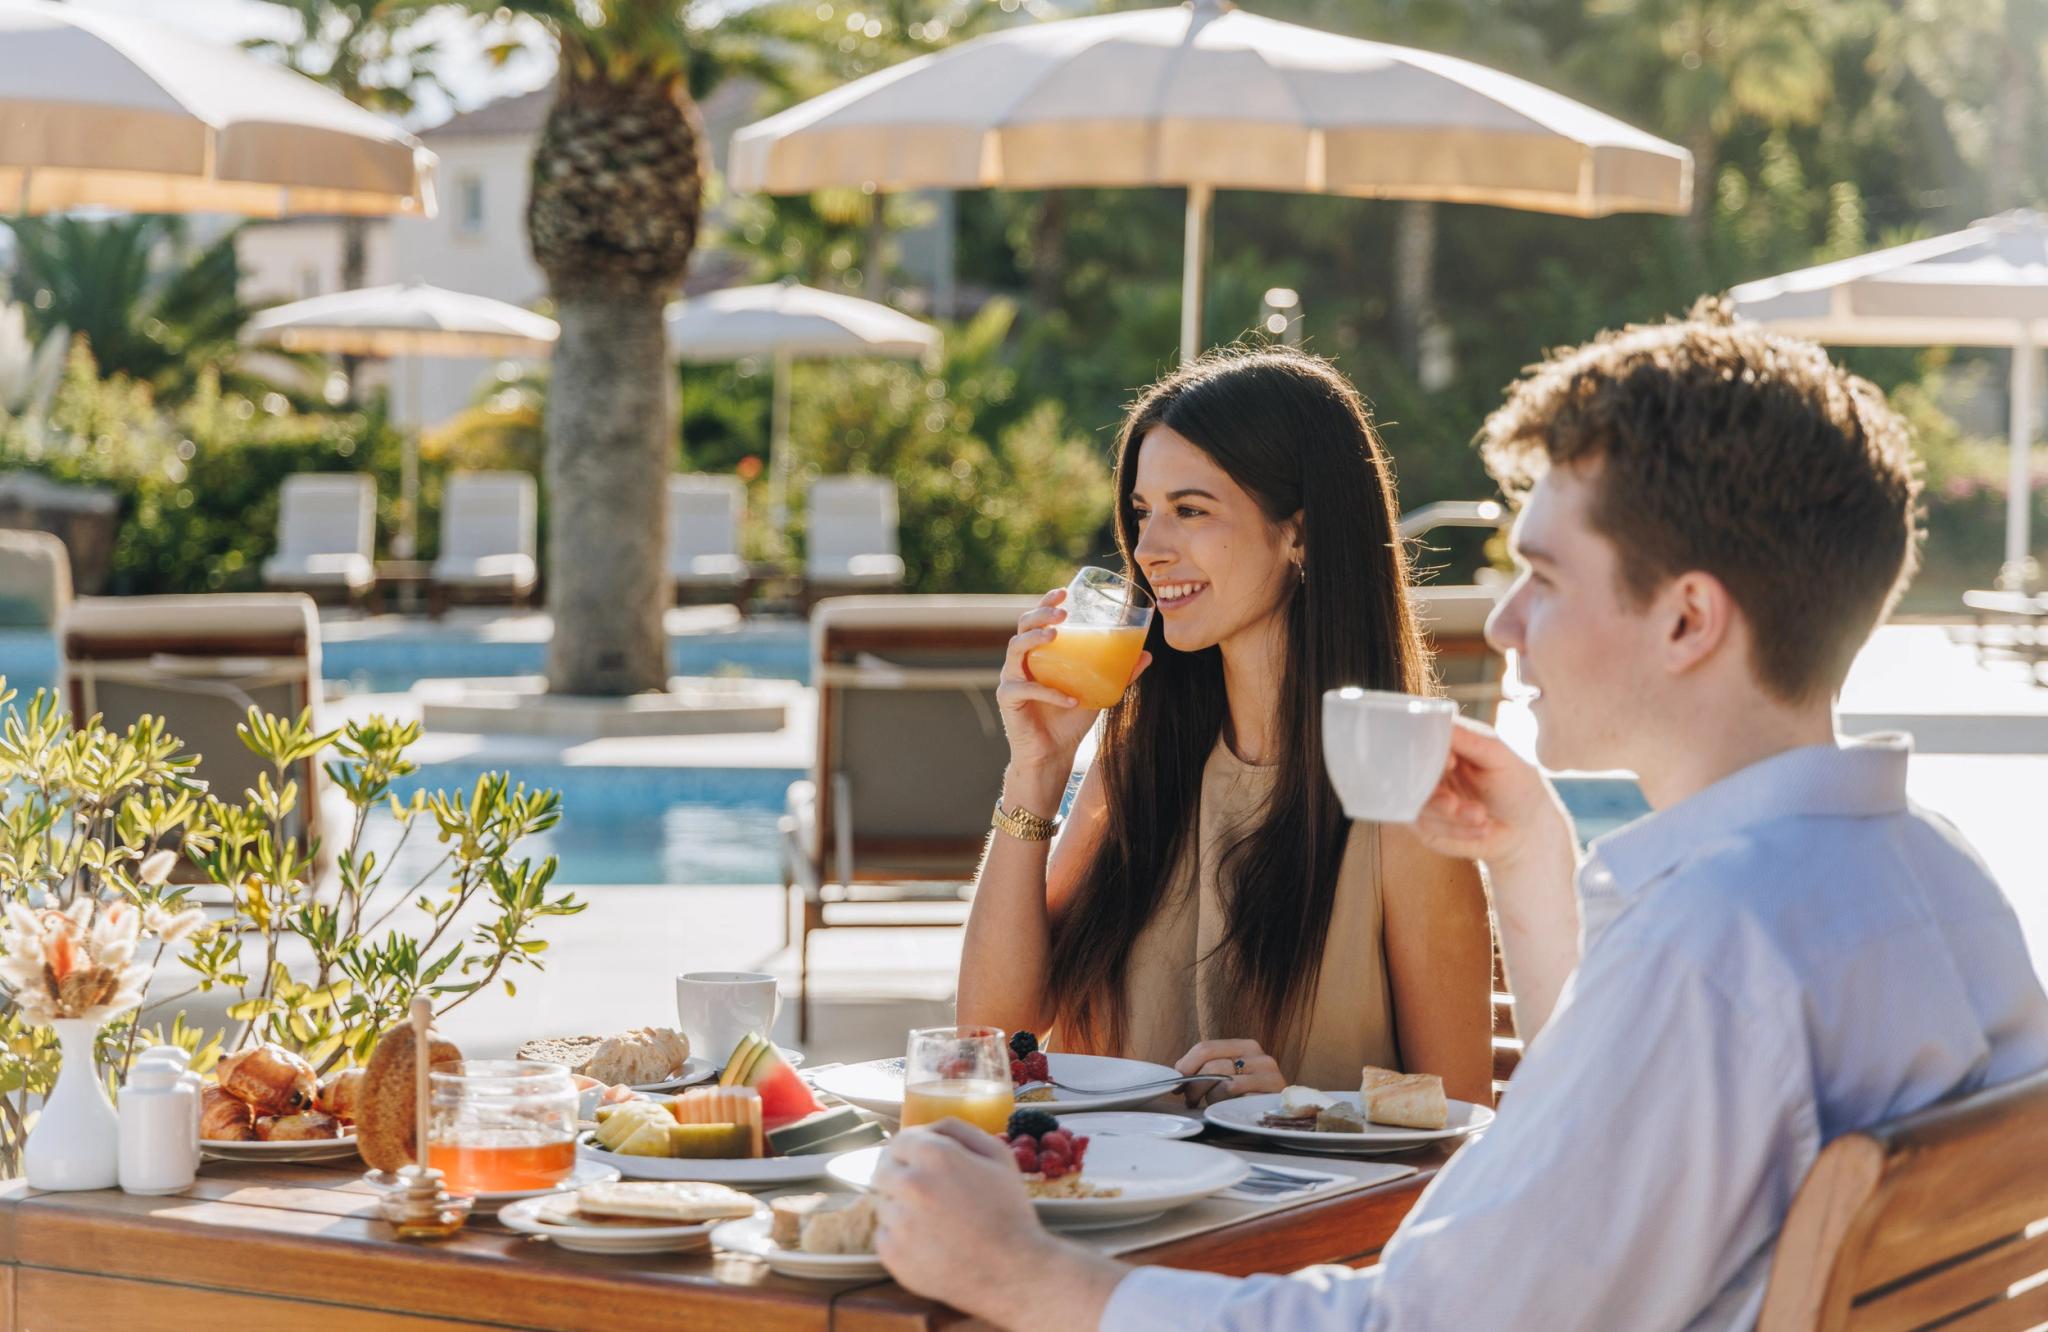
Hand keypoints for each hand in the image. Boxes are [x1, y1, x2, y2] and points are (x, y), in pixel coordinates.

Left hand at [873, 1121, 1055, 1318]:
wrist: (1013, 1271)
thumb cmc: (1009, 1210)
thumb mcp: (997, 1155)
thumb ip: (958, 1130)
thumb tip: (928, 1129)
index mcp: (934, 1155)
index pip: (899, 1141)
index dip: (911, 1150)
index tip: (920, 1162)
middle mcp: (910, 1184)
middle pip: (882, 1170)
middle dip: (900, 1175)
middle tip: (925, 1192)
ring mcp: (898, 1221)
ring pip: (882, 1203)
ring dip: (900, 1206)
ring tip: (933, 1221)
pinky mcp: (892, 1254)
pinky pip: (882, 1235)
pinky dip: (899, 1237)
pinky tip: (928, 1242)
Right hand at [997, 590, 1151, 794]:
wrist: (1053, 754)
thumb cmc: (1072, 720)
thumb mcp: (1100, 693)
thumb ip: (1119, 674)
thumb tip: (1147, 654)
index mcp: (1040, 654)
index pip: (1037, 620)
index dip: (1046, 602)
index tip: (1064, 591)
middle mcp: (1022, 662)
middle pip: (1022, 627)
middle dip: (1040, 614)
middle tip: (1063, 613)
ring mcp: (1012, 679)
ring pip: (1015, 650)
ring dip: (1035, 639)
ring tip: (1056, 635)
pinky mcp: (1008, 700)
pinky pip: (1025, 689)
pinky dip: (1049, 693)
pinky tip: (1070, 700)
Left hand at [1174, 1038, 1284, 1107]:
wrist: (1283, 1114)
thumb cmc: (1249, 1095)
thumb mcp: (1228, 1075)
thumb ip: (1206, 1068)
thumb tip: (1177, 1072)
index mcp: (1246, 1046)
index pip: (1206, 1048)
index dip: (1185, 1066)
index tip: (1176, 1083)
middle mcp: (1261, 1057)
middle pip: (1212, 1066)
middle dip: (1194, 1086)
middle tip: (1190, 1100)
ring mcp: (1270, 1077)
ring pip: (1224, 1084)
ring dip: (1211, 1098)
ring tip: (1212, 1105)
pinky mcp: (1273, 1098)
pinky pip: (1240, 1101)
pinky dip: (1228, 1107)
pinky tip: (1228, 1110)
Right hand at [1411, 719, 1573, 872]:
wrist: (1527, 829)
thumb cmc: (1517, 785)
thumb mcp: (1499, 756)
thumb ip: (1468, 740)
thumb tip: (1436, 722)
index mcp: (1445, 744)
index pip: (1421, 738)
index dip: (1428, 751)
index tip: (1451, 763)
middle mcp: (1428, 767)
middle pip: (1411, 773)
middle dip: (1434, 793)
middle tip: (1454, 804)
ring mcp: (1423, 795)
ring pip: (1416, 802)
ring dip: (1449, 815)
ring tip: (1481, 817)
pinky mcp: (1423, 823)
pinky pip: (1423, 825)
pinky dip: (1453, 830)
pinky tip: (1481, 830)